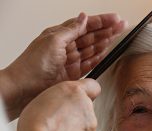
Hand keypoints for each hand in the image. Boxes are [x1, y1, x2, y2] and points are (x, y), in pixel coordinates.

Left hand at [0, 12, 126, 119]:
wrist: (25, 88)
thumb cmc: (33, 65)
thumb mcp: (53, 41)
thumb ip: (71, 30)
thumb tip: (83, 17)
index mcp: (60, 35)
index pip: (84, 25)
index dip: (101, 21)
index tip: (115, 19)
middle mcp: (66, 47)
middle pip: (91, 36)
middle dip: (107, 30)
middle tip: (122, 26)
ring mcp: (70, 61)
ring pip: (93, 48)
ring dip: (106, 41)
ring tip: (118, 35)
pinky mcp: (74, 75)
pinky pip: (90, 63)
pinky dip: (99, 57)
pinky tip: (106, 52)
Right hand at [16, 79, 100, 130]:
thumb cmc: (36, 124)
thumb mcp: (43, 99)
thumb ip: (59, 99)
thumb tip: (62, 104)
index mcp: (73, 91)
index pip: (92, 85)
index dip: (86, 92)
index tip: (79, 97)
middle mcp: (86, 104)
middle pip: (86, 105)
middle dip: (77, 111)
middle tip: (61, 119)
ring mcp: (91, 121)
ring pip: (86, 121)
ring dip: (77, 125)